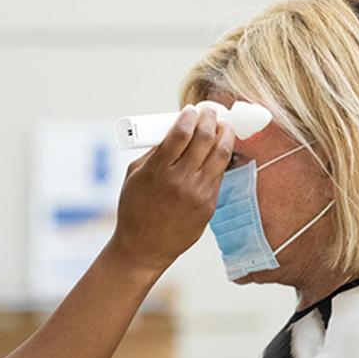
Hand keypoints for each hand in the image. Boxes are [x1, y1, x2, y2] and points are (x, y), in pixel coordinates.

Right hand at [108, 105, 233, 276]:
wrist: (144, 247)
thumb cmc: (135, 209)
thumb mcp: (134, 176)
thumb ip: (154, 152)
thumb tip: (174, 130)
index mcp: (157, 171)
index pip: (181, 133)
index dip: (189, 116)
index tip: (191, 110)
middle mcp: (180, 181)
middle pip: (204, 138)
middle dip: (210, 119)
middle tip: (210, 112)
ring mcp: (197, 194)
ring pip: (220, 154)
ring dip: (224, 135)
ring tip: (223, 127)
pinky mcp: (209, 205)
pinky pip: (219, 175)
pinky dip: (220, 158)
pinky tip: (219, 150)